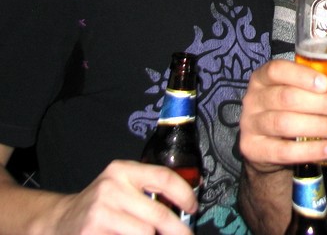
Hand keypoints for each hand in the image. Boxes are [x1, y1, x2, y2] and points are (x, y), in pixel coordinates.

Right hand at [45, 160, 195, 233]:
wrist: (61, 219)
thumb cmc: (103, 203)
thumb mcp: (123, 185)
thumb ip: (150, 188)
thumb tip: (189, 201)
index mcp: (123, 170)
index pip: (164, 178)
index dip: (184, 194)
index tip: (193, 208)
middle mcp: (111, 188)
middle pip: (158, 214)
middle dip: (177, 230)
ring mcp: (100, 213)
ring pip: (145, 233)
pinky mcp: (92, 233)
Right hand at [239, 59, 326, 168]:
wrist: (266, 146)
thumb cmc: (287, 110)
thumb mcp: (294, 93)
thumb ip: (314, 87)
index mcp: (262, 78)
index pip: (277, 70)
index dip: (302, 76)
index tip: (326, 84)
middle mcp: (253, 99)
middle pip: (286, 97)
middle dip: (320, 103)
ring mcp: (250, 125)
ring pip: (284, 123)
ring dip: (316, 125)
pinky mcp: (253, 149)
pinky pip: (283, 151)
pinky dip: (308, 150)